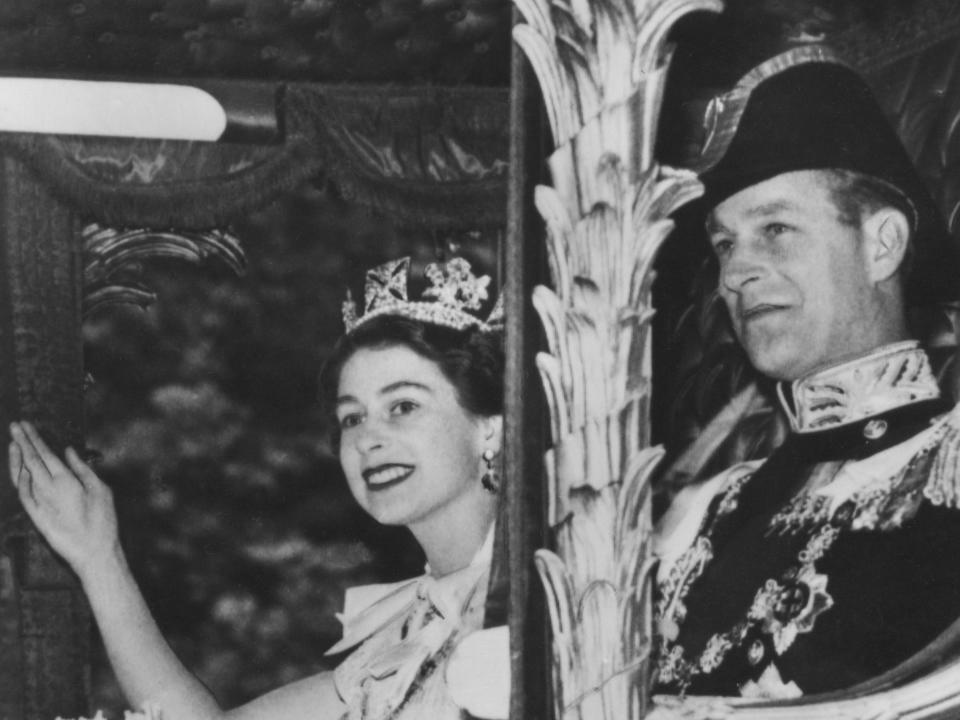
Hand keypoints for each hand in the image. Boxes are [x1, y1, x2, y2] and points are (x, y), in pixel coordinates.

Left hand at [9, 421, 121, 579]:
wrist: (93, 552)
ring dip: (17, 458)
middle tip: (15, 425)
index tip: (26, 425)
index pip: (44, 453)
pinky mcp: (36, 517)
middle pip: (30, 460)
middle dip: (22, 441)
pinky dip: (19, 480)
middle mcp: (47, 489)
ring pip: (22, 476)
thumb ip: (82, 468)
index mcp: (65, 480)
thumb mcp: (101, 490)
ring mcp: (39, 503)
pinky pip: (23, 495)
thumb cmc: (103, 521)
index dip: (34, 438)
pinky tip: (19, 471)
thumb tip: (68, 451)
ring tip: (13, 443)